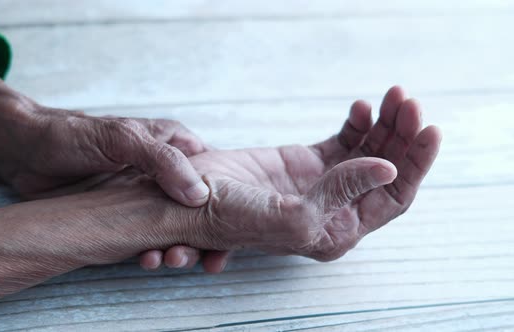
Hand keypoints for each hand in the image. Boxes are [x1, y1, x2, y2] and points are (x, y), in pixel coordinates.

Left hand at [0, 50, 219, 272]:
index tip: (227, 227)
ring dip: (179, 244)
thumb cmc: (71, 135)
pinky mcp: (127, 215)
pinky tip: (150, 260)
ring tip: (174, 259)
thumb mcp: (121, 139)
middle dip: (204, 232)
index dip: (224, 202)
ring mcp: (146, 195)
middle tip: (207, 256)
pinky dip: (153, 249)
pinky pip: (149, 236)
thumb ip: (162, 161)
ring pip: (175, 224)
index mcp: (173, 144)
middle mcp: (165, 170)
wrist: (24, 151)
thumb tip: (199, 194)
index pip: (215, 175)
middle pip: (199, 206)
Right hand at [93, 86, 440, 260]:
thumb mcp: (293, 215)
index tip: (429, 129)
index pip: (393, 197)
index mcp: (337, 230)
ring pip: (369, 150)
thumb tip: (389, 169)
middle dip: (402, 135)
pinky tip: (361, 107)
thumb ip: (343, 193)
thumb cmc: (232, 218)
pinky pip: (345, 139)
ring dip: (385, 123)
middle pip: (386, 169)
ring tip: (392, 96)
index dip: (416, 164)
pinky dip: (358, 122)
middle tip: (409, 101)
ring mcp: (321, 182)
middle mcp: (335, 209)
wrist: (190, 198)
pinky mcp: (306, 161)